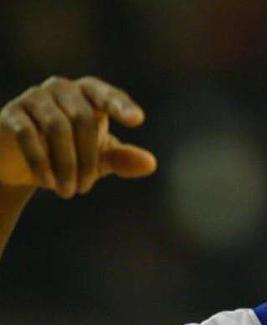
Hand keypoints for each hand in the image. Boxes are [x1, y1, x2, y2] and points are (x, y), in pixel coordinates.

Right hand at [0, 76, 156, 197]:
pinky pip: (29, 135)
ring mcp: (35, 97)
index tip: (137, 120)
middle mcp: (62, 88)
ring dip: (66, 165)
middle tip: (84, 189)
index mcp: (89, 94)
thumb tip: (151, 164)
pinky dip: (41, 161)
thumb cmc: (71, 155)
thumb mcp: (99, 159)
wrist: (22, 165)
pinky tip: (47, 182)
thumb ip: (122, 159)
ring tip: (68, 192)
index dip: (121, 106)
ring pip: (58, 128)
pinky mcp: (12, 114)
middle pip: (84, 119)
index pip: (107, 95)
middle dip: (88, 159)